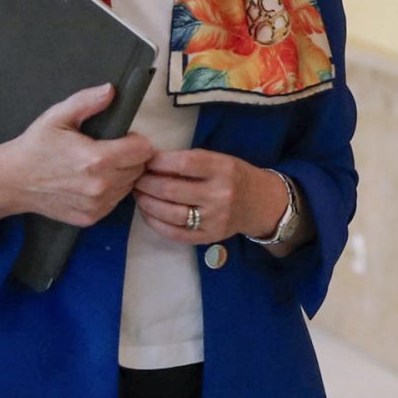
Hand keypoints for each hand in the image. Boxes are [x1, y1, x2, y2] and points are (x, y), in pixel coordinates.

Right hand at [0, 84, 152, 227]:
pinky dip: (110, 191)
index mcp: (96, 159)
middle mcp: (100, 186)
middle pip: (139, 168)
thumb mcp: (57, 116)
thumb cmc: (35, 146)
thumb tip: (111, 90)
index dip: (135, 140)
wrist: (12, 181)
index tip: (122, 137)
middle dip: (130, 157)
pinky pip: (115, 202)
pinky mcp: (91, 218)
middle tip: (109, 150)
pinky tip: (91, 181)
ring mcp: (96, 205)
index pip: (144, 150)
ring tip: (99, 166)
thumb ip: (87, 101)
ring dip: (122, 175)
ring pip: (129, 186)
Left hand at [132, 149, 285, 249]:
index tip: (145, 160)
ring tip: (138, 194)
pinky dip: (155, 222)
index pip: (183, 163)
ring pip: (169, 213)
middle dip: (146, 183)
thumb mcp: (221, 160)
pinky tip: (147, 212)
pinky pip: (174, 233)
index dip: (158, 161)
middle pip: (171, 190)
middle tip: (136, 178)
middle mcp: (219, 194)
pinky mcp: (208, 237)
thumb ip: (192, 162)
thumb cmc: (236, 176)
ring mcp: (214, 219)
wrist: (261, 204)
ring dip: (146, 203)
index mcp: (223, 169)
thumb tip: (152, 162)